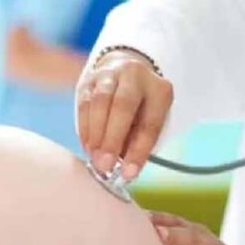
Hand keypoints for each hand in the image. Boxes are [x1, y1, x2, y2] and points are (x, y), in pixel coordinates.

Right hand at [76, 50, 173, 179]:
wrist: (126, 70)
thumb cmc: (142, 106)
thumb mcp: (151, 119)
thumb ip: (139, 140)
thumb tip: (124, 168)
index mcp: (159, 90)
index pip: (150, 123)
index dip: (139, 151)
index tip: (128, 173)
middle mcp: (135, 76)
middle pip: (123, 106)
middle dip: (112, 139)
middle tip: (105, 165)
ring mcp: (110, 74)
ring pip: (100, 102)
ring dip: (96, 134)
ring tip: (94, 157)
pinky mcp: (90, 79)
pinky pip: (84, 104)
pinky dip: (85, 128)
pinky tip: (87, 145)